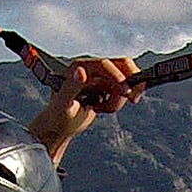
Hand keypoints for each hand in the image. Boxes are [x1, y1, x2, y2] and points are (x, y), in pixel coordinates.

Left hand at [27, 55, 141, 158]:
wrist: (60, 127)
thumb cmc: (58, 117)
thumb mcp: (64, 104)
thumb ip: (71, 87)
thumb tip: (81, 71)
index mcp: (78, 66)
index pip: (104, 64)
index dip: (118, 76)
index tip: (125, 92)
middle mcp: (90, 68)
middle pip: (120, 64)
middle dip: (129, 81)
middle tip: (133, 98)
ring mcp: (99, 78)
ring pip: (123, 80)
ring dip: (119, 98)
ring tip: (102, 109)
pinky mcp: (104, 88)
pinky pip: (121, 91)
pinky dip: (118, 102)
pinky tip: (102, 109)